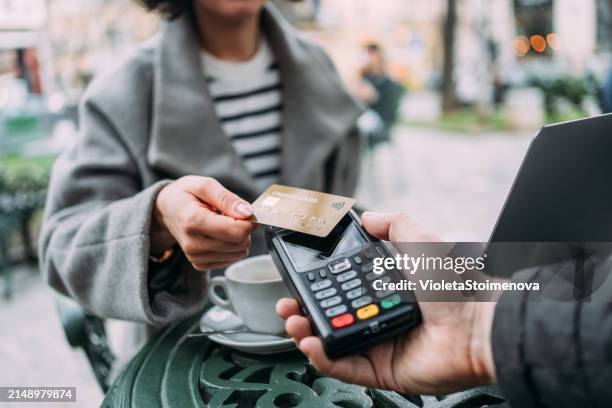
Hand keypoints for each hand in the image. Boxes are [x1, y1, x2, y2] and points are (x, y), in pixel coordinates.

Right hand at [151, 176, 255, 270]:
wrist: (167, 210)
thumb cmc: (186, 195)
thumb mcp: (205, 185)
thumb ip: (228, 199)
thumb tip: (248, 213)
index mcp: (193, 221)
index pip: (235, 231)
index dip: (249, 221)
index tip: (245, 212)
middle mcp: (192, 243)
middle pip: (239, 244)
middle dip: (244, 228)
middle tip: (232, 216)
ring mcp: (195, 256)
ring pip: (238, 253)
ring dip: (238, 238)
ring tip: (223, 224)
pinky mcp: (199, 264)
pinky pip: (231, 259)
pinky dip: (231, 247)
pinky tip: (219, 235)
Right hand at [276, 212, 496, 394]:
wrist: (479, 324)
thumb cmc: (455, 285)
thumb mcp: (420, 242)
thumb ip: (394, 225)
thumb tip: (369, 216)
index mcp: (384, 291)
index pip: (341, 290)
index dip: (316, 288)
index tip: (298, 282)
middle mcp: (379, 317)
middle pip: (331, 318)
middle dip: (303, 313)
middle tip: (288, 306)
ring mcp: (380, 345)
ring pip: (333, 344)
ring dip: (307, 335)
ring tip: (294, 323)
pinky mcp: (383, 370)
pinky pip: (346, 368)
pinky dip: (325, 359)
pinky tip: (312, 344)